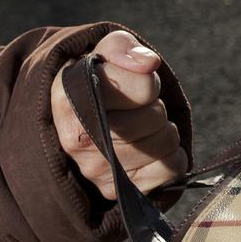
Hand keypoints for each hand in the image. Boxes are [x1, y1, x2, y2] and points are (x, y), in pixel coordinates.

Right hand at [50, 30, 187, 197]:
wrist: (75, 123)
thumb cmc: (95, 83)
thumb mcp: (102, 54)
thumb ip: (121, 48)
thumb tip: (147, 63)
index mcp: (69, 100)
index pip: (145, 86)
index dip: (146, 78)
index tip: (126, 80)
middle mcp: (77, 142)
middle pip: (157, 117)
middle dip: (154, 105)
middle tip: (132, 107)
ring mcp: (96, 172)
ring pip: (166, 143)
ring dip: (161, 130)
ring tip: (137, 126)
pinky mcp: (119, 192)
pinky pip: (171, 169)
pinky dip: (169, 156)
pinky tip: (146, 148)